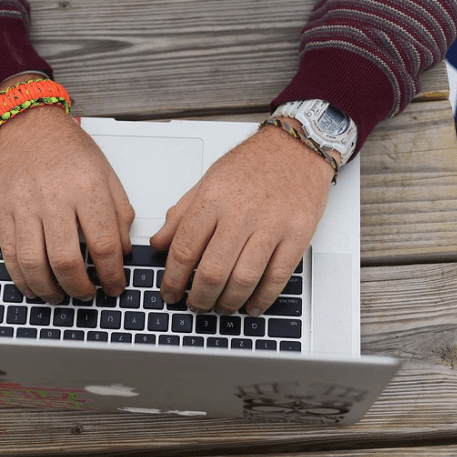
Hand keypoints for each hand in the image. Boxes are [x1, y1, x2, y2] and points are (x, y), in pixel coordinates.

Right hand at [0, 105, 133, 303]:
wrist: (26, 124)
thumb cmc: (67, 147)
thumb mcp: (106, 173)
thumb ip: (119, 213)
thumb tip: (122, 252)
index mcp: (86, 189)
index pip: (103, 244)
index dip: (112, 275)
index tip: (114, 287)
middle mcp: (55, 199)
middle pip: (66, 260)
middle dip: (80, 288)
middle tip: (88, 295)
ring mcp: (25, 207)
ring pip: (34, 263)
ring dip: (49, 289)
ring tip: (61, 297)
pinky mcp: (4, 212)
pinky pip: (10, 254)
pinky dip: (21, 278)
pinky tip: (33, 287)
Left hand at [150, 119, 336, 314]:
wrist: (295, 147)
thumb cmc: (251, 165)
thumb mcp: (206, 182)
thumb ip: (180, 216)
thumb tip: (158, 244)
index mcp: (212, 199)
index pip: (184, 250)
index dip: (173, 279)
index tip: (169, 294)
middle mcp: (240, 213)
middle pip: (212, 271)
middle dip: (199, 298)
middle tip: (194, 306)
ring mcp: (271, 225)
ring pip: (243, 279)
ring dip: (228, 303)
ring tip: (220, 308)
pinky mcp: (298, 234)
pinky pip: (277, 277)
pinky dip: (262, 298)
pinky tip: (252, 306)